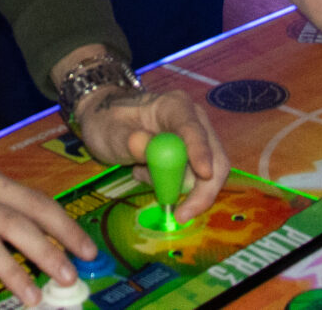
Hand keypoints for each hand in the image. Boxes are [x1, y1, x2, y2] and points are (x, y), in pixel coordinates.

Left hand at [73, 86, 230, 223]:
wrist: (106, 121)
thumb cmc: (108, 121)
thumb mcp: (111, 131)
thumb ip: (128, 140)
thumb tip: (146, 147)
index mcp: (175, 106)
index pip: (193, 129)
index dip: (201, 152)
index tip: (204, 174)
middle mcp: (194, 122)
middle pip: (215, 159)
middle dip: (202, 190)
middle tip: (180, 215)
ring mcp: (196, 141)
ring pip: (205, 177)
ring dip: (175, 186)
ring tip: (140, 171)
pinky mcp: (192, 159)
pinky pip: (192, 182)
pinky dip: (171, 186)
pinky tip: (146, 171)